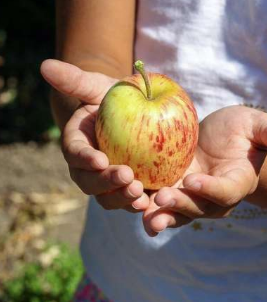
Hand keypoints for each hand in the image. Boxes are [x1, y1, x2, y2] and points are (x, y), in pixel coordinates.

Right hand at [40, 59, 148, 210]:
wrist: (137, 114)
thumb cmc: (115, 98)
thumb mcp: (99, 86)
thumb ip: (76, 80)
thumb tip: (46, 65)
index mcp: (78, 145)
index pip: (76, 154)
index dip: (85, 159)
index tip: (100, 159)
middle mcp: (90, 170)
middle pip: (91, 183)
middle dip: (107, 184)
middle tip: (128, 178)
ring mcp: (111, 184)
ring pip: (111, 199)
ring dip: (124, 199)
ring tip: (141, 196)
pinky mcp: (133, 190)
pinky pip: (134, 203)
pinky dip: (143, 208)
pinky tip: (157, 207)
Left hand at [142, 106, 266, 235]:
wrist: (220, 139)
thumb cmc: (243, 130)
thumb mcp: (257, 125)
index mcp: (238, 182)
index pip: (226, 191)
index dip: (211, 189)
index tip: (194, 180)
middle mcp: (215, 198)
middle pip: (199, 208)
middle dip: (181, 205)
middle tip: (162, 198)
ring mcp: (192, 198)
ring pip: (177, 213)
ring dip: (161, 215)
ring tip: (144, 215)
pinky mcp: (173, 192)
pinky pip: (159, 204)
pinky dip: (145, 206)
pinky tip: (128, 203)